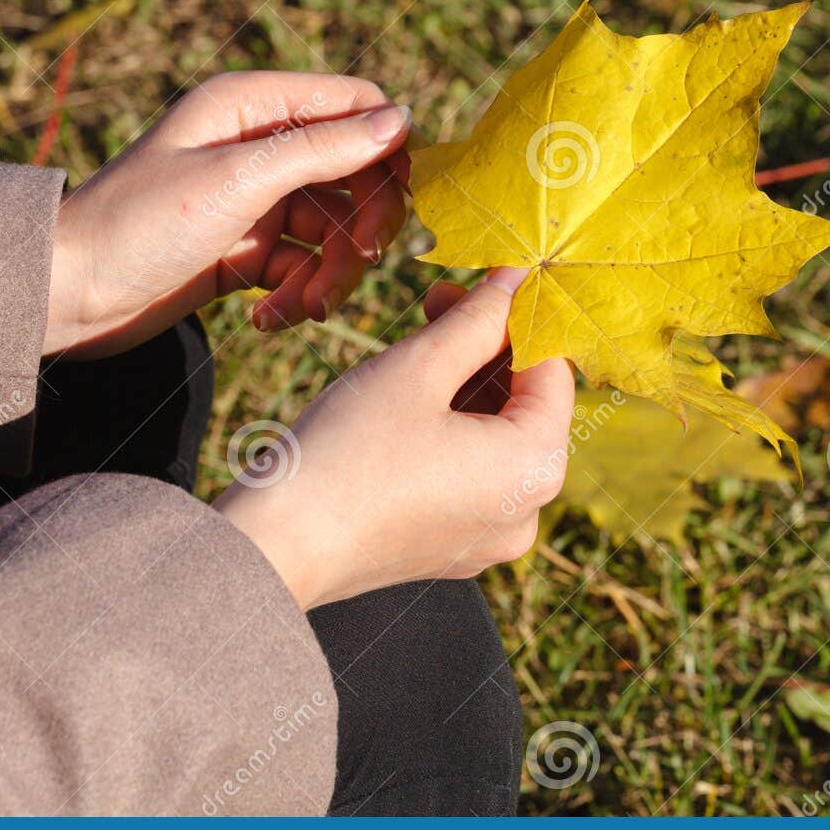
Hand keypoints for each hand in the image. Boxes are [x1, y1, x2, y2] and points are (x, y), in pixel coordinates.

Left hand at [44, 71, 410, 358]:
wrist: (66, 292)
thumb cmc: (138, 223)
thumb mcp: (237, 180)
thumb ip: (322, 150)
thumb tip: (402, 121)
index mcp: (252, 105)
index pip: (355, 106)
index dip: (390, 150)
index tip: (406, 200)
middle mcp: (258, 146)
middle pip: (355, 175)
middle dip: (362, 225)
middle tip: (360, 263)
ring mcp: (253, 201)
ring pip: (333, 232)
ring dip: (329, 275)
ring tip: (304, 308)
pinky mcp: (244, 252)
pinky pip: (301, 270)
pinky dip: (296, 296)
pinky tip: (265, 319)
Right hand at [216, 269, 575, 609]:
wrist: (278, 546)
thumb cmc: (349, 452)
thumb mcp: (418, 368)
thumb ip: (477, 319)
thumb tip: (515, 280)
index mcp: (536, 467)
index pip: (551, 370)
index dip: (516, 315)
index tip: (478, 280)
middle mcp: (527, 510)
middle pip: (526, 406)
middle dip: (486, 348)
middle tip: (437, 301)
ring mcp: (489, 537)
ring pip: (495, 438)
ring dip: (465, 384)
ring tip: (416, 344)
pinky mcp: (452, 548)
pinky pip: (469, 475)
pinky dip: (450, 431)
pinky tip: (408, 399)